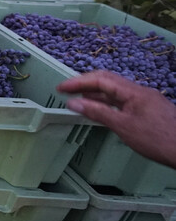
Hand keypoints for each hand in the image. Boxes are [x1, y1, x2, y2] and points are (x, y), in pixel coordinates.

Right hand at [57, 70, 175, 169]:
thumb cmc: (158, 140)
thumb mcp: (123, 126)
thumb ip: (98, 112)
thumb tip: (75, 103)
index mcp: (134, 92)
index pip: (101, 80)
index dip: (78, 82)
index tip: (61, 88)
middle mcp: (140, 92)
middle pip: (108, 81)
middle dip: (85, 84)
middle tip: (67, 90)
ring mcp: (146, 100)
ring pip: (116, 91)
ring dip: (96, 93)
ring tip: (79, 99)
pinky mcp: (149, 110)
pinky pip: (123, 100)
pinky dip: (108, 102)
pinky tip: (101, 110)